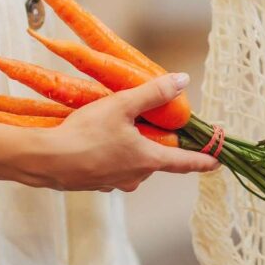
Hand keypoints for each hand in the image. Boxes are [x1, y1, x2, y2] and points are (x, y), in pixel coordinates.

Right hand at [28, 73, 218, 191]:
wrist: (45, 160)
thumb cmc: (85, 133)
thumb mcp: (121, 106)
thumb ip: (153, 93)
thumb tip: (182, 80)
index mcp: (148, 160)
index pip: (185, 162)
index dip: (204, 160)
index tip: (219, 161)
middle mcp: (136, 177)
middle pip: (155, 157)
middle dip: (154, 141)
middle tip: (145, 120)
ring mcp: (115, 183)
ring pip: (132, 162)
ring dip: (130, 147)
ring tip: (113, 127)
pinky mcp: (96, 184)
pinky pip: (112, 167)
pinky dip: (110, 154)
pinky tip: (95, 141)